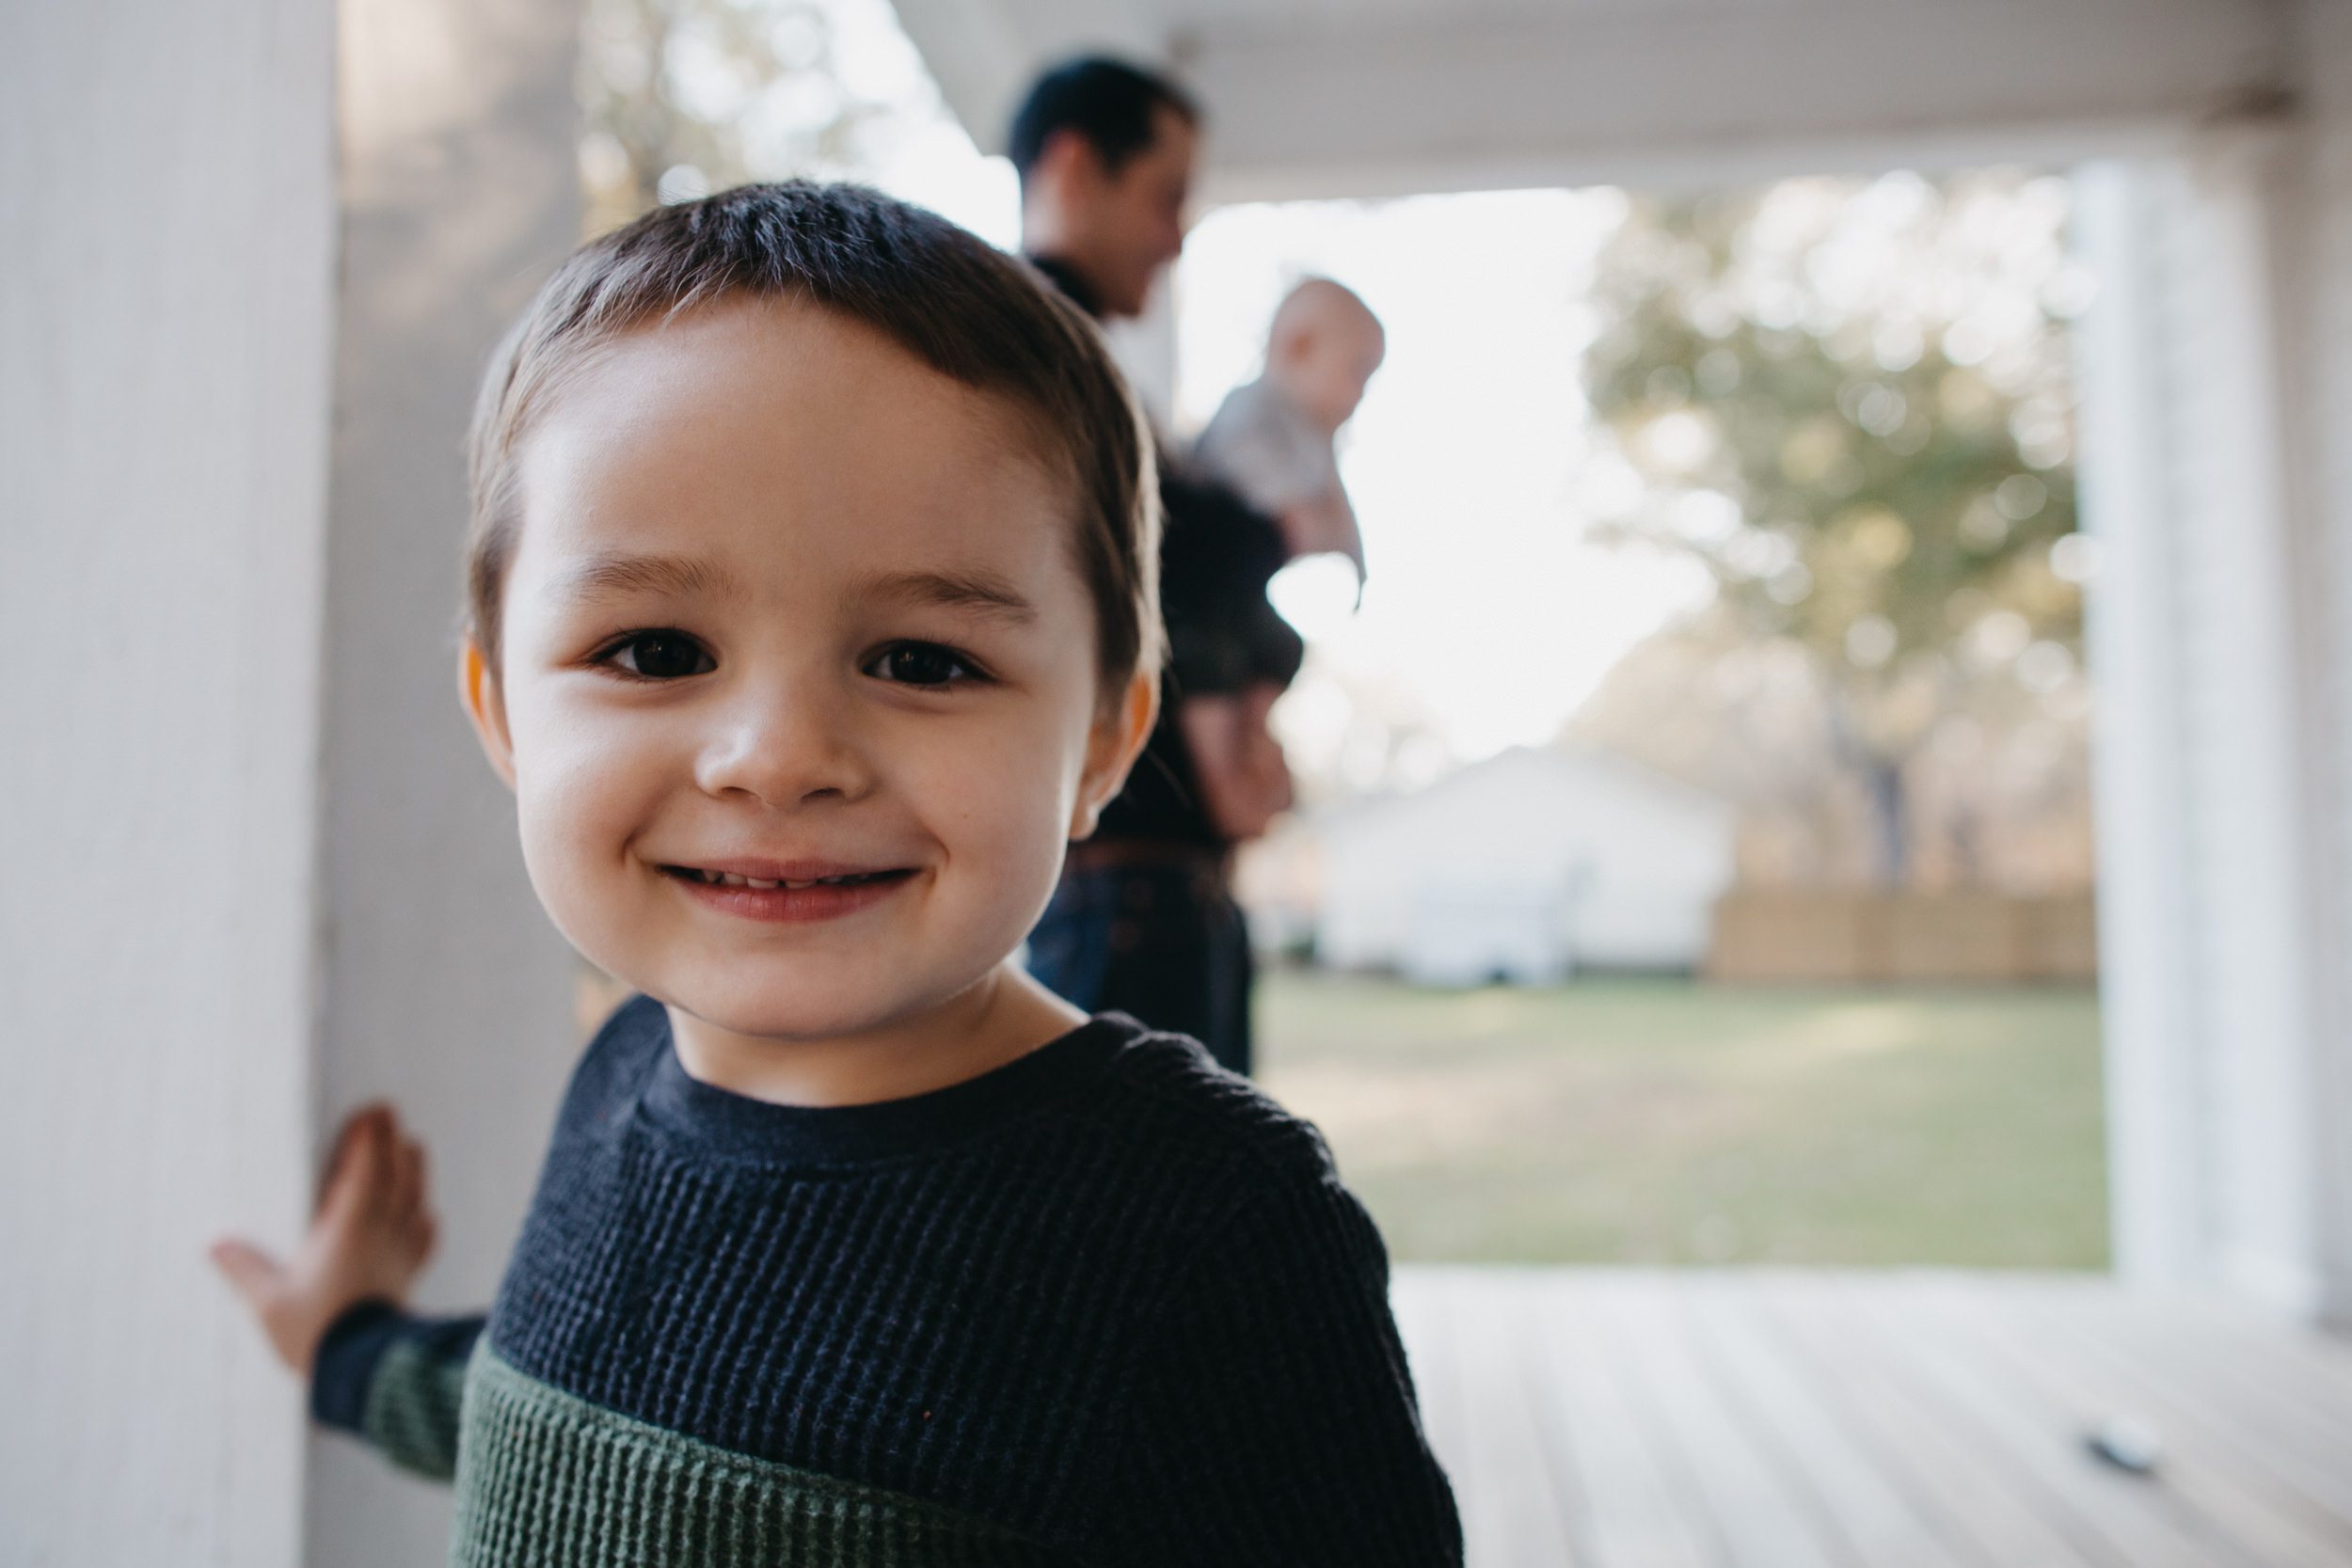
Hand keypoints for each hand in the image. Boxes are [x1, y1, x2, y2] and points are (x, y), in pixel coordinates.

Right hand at [210, 1104, 436, 1373]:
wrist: (365, 1372)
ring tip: (412, 1146)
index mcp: (348, 1227)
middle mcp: (381, 1232)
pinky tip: (425, 1213)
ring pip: (415, 1198)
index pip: (364, 1169)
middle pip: (396, 1174)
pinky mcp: (410, 1277)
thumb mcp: (269, 1303)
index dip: (368, 1138)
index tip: (372, 1109)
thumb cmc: (316, 1335)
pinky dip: (425, 1217)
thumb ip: (245, 1270)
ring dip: (414, 1169)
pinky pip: (424, 1237)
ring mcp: (400, 1252)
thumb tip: (215, 1244)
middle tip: (389, 1114)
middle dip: (392, 1141)